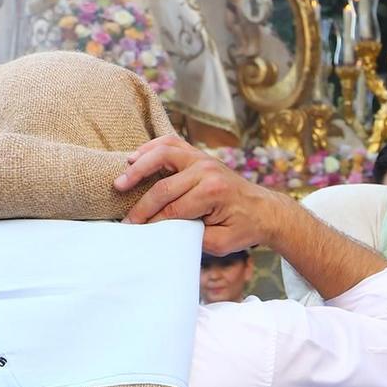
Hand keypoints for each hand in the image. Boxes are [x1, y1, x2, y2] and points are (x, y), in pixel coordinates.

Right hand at [115, 137, 283, 255]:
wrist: (265, 210)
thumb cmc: (244, 228)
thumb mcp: (221, 242)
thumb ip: (193, 237)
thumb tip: (163, 233)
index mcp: (214, 192)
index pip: (173, 209)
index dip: (153, 222)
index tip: (137, 232)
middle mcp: (208, 171)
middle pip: (164, 186)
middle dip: (142, 205)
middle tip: (127, 221)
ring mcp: (204, 159)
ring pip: (163, 154)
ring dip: (139, 166)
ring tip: (121, 181)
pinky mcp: (200, 155)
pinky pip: (171, 143)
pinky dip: (151, 148)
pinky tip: (134, 157)